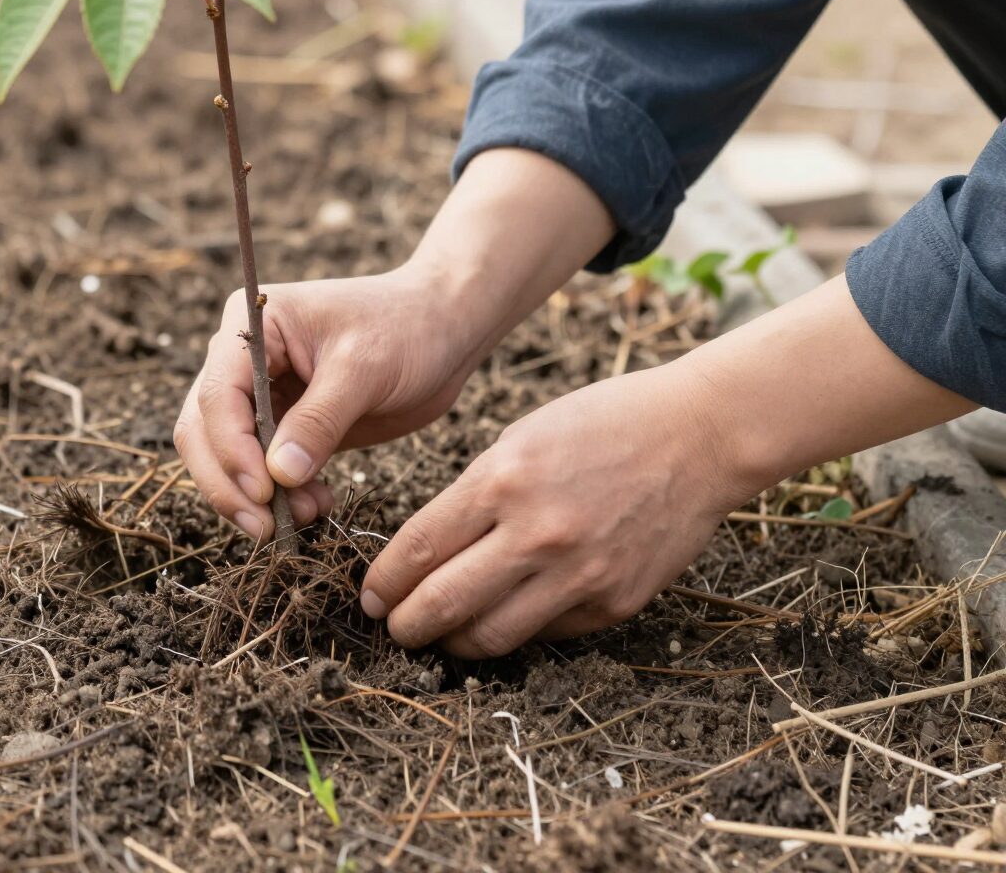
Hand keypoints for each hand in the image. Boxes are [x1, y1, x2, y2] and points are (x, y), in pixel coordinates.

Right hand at [174, 269, 475, 541]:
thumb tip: (277, 476)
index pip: (218, 393)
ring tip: (305, 515)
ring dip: (253, 496)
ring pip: (224, 455)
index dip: (231, 448)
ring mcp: (262, 392)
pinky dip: (279, 495)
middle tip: (266, 527)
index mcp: (254, 326)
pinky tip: (316, 504)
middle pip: (204, 429)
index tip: (264, 492)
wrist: (443, 332)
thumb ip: (318, 420)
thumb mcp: (364, 368)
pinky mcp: (285, 425)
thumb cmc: (406, 330)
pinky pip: (261, 468)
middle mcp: (244, 358)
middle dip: (230, 482)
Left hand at [359, 359, 742, 656]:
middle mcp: (536, 533)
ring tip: (439, 635)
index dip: (386, 580)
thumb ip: (477, 493)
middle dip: (406, 625)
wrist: (696, 436)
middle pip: (444, 603)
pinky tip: (503, 617)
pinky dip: (517, 630)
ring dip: (454, 642)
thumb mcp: (521, 437)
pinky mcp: (615, 603)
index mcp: (503, 479)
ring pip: (492, 636)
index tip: (370, 595)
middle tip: (392, 627)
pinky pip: (547, 632)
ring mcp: (579, 574)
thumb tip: (431, 549)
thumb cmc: (602, 423)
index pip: (420, 547)